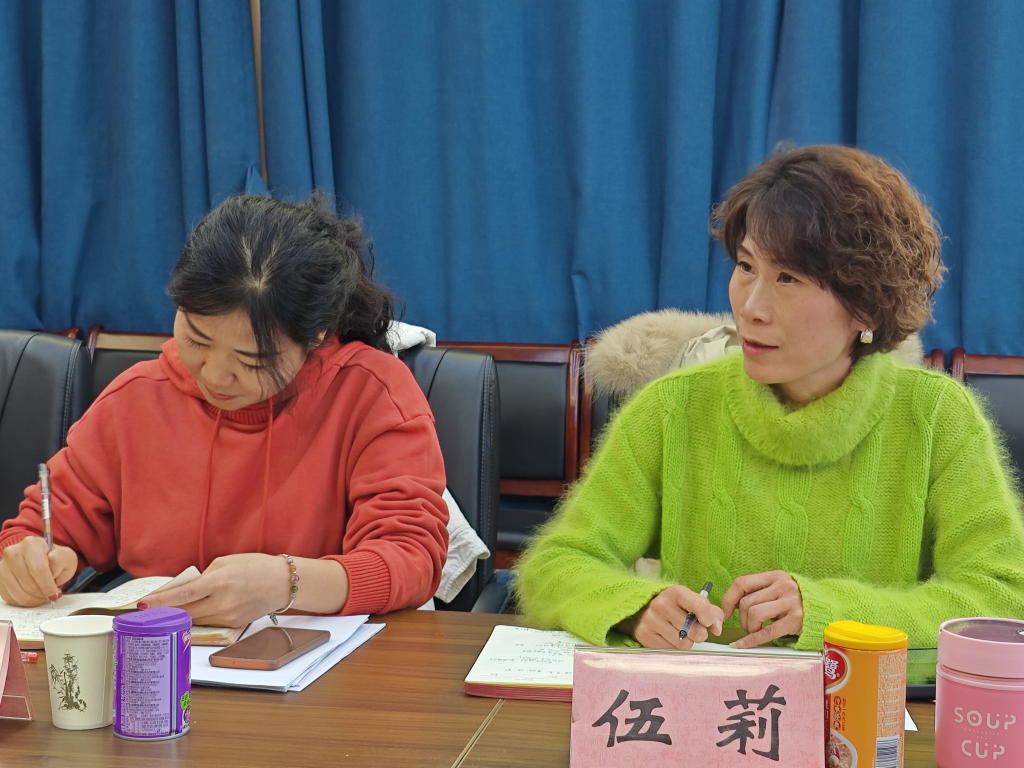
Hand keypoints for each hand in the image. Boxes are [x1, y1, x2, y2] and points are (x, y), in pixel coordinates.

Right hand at [0, 537, 76, 605]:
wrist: (41, 560)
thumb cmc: (54, 559)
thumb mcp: (66, 557)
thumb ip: (61, 560)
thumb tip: (52, 569)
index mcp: (32, 544)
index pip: (38, 568)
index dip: (47, 585)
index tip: (54, 594)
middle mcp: (13, 552)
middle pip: (27, 583)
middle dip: (41, 594)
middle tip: (50, 595)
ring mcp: (3, 566)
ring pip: (17, 592)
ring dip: (33, 600)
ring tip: (42, 596)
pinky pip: (9, 597)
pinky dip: (23, 602)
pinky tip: (32, 597)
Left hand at [140, 554, 291, 626]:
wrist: (282, 582)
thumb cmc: (257, 567)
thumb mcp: (226, 562)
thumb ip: (204, 576)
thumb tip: (186, 588)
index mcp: (220, 581)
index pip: (183, 594)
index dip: (161, 601)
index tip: (143, 604)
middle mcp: (223, 602)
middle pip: (184, 611)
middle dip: (164, 611)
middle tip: (147, 610)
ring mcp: (228, 616)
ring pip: (194, 620)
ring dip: (179, 615)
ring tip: (166, 610)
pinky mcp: (233, 625)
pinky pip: (208, 623)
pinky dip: (197, 618)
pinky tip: (191, 613)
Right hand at [622, 585, 724, 650]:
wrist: (643, 610)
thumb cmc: (674, 607)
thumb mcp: (691, 601)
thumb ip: (711, 612)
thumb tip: (717, 628)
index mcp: (676, 592)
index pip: (700, 605)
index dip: (709, 618)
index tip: (709, 623)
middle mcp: (661, 605)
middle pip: (695, 630)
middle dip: (699, 634)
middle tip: (693, 629)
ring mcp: (651, 620)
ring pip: (684, 643)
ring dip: (687, 641)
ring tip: (680, 633)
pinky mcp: (645, 635)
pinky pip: (671, 650)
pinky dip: (674, 647)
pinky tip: (669, 637)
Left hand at [721, 570, 803, 647]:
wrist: (829, 609)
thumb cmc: (798, 601)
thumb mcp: (780, 589)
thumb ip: (760, 592)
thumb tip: (730, 607)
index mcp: (775, 576)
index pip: (742, 583)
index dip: (728, 599)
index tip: (724, 612)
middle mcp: (782, 586)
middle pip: (746, 602)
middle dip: (741, 619)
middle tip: (747, 627)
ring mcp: (790, 602)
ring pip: (754, 614)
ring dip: (749, 628)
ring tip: (756, 631)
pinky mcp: (796, 619)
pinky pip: (767, 631)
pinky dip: (752, 640)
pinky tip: (744, 644)